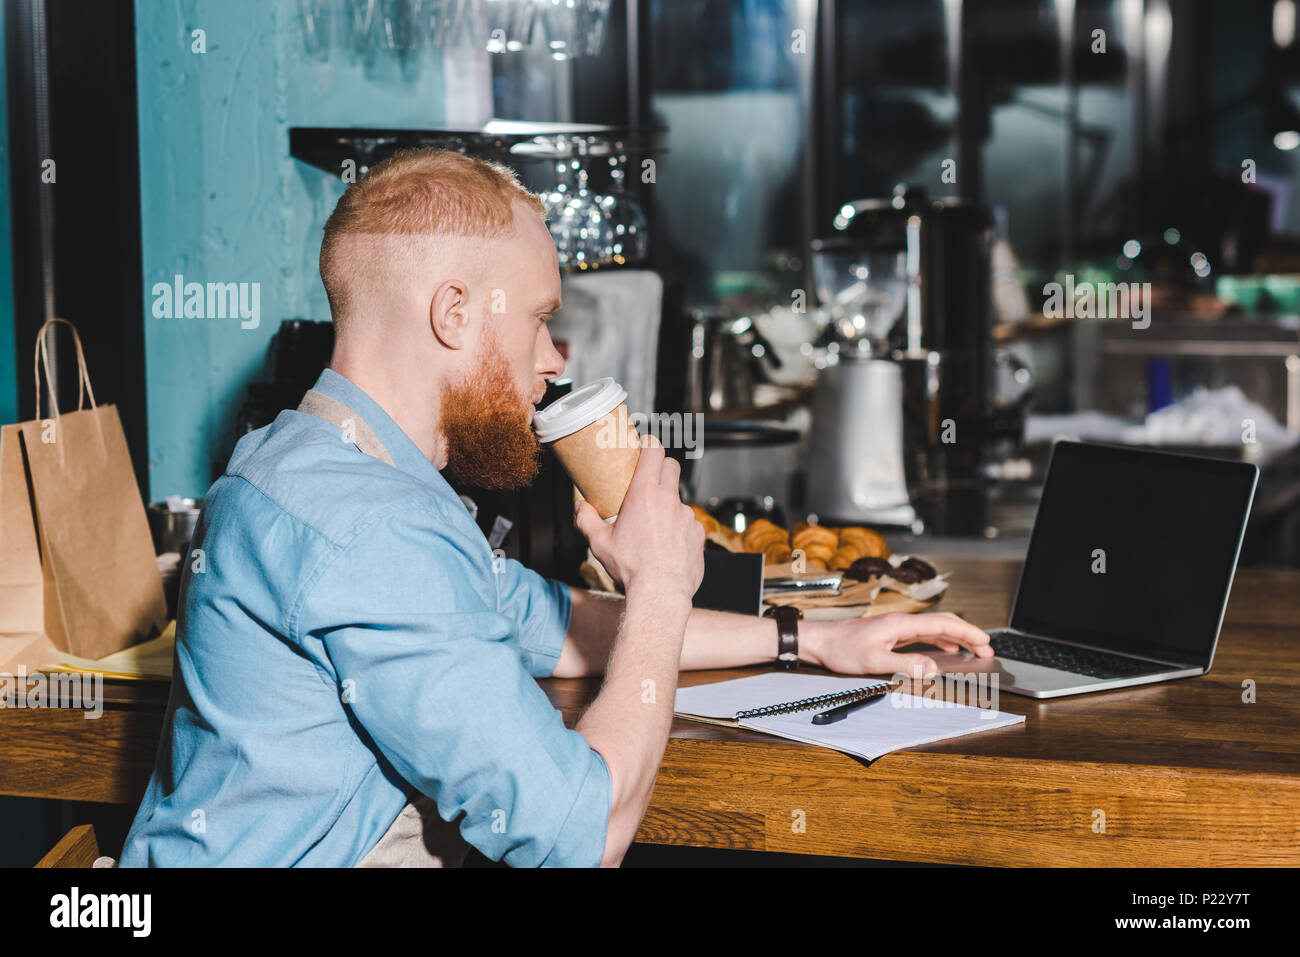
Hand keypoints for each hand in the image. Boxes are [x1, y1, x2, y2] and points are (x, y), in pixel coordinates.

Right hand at [574, 435, 704, 602]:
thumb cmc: (631, 567)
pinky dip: (679, 528)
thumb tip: (580, 508)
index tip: (646, 445)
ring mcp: (687, 516)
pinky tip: (668, 545)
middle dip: (661, 467)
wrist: (660, 592)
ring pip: (679, 499)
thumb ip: (586, 520)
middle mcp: (669, 500)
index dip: (650, 444)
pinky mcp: (698, 533)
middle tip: (649, 479)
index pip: (654, 453)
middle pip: (671, 467)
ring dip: (668, 504)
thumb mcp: (599, 543)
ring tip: (654, 526)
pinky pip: (689, 523)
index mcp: (644, 495)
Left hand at [801, 612, 992, 677]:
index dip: (967, 632)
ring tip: (973, 649)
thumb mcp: (873, 661)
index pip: (942, 623)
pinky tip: (945, 648)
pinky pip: (923, 634)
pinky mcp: (891, 634)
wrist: (820, 641)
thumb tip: (932, 669)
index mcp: (900, 624)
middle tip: (987, 648)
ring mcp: (897, 627)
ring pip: (934, 628)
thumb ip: (903, 665)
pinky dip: (940, 640)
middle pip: (943, 623)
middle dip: (967, 634)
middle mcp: (901, 622)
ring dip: (955, 637)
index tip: (985, 641)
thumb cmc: (841, 650)